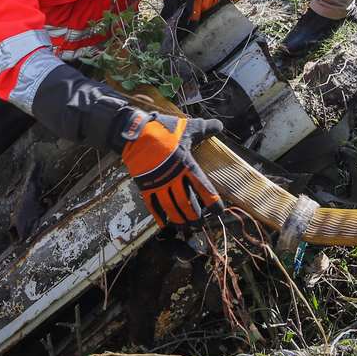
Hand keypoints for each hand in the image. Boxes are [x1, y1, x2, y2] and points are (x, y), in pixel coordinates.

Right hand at [120, 111, 223, 225]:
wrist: (136, 132)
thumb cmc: (164, 129)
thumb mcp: (188, 126)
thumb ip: (205, 128)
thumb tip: (220, 125)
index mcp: (187, 165)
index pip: (204, 188)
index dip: (212, 202)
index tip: (219, 211)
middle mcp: (174, 178)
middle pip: (188, 203)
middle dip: (196, 216)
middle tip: (201, 225)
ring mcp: (159, 184)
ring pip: (172, 208)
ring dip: (180, 220)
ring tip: (186, 229)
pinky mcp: (145, 186)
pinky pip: (153, 205)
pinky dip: (159, 216)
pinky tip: (164, 225)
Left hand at [161, 0, 226, 27]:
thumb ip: (171, 1)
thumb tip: (166, 17)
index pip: (193, 4)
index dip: (191, 18)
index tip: (189, 28)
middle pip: (204, 6)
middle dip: (199, 18)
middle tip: (194, 28)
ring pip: (212, 4)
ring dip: (207, 14)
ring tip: (202, 23)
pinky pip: (218, 0)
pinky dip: (214, 8)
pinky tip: (210, 14)